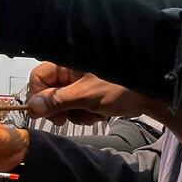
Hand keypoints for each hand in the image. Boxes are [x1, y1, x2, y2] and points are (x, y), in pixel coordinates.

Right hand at [26, 63, 153, 124]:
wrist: (151, 95)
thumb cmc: (119, 88)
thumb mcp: (86, 96)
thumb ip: (58, 101)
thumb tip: (31, 107)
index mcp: (68, 62)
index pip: (39, 77)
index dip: (38, 96)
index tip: (45, 115)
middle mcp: (71, 70)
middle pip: (49, 92)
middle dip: (61, 108)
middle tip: (67, 119)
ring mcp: (80, 82)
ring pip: (63, 103)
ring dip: (76, 113)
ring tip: (93, 113)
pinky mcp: (90, 93)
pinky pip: (77, 107)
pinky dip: (86, 113)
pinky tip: (100, 113)